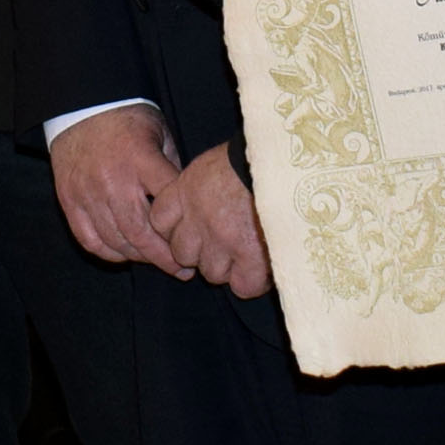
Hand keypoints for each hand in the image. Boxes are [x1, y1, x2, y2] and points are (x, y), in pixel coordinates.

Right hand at [48, 103, 185, 271]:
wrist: (81, 108)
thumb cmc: (127, 121)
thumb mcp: (159, 134)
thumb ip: (171, 171)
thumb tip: (186, 208)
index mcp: (140, 159)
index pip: (167, 202)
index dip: (184, 227)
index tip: (198, 239)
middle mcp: (112, 179)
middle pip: (140, 232)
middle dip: (165, 257)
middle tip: (183, 268)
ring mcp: (88, 192)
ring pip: (116, 240)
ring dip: (139, 258)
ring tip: (156, 262)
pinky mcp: (69, 200)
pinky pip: (90, 240)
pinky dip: (109, 253)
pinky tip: (125, 254)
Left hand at [149, 139, 271, 296]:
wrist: (284, 164)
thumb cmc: (255, 158)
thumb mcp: (216, 163)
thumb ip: (202, 188)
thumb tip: (207, 205)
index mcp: (186, 191)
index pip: (160, 221)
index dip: (177, 229)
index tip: (194, 228)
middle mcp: (197, 219)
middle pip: (183, 253)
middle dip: (202, 252)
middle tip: (227, 241)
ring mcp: (222, 241)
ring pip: (211, 273)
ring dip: (228, 268)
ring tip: (249, 250)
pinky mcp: (250, 257)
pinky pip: (242, 286)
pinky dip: (251, 281)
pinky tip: (262, 267)